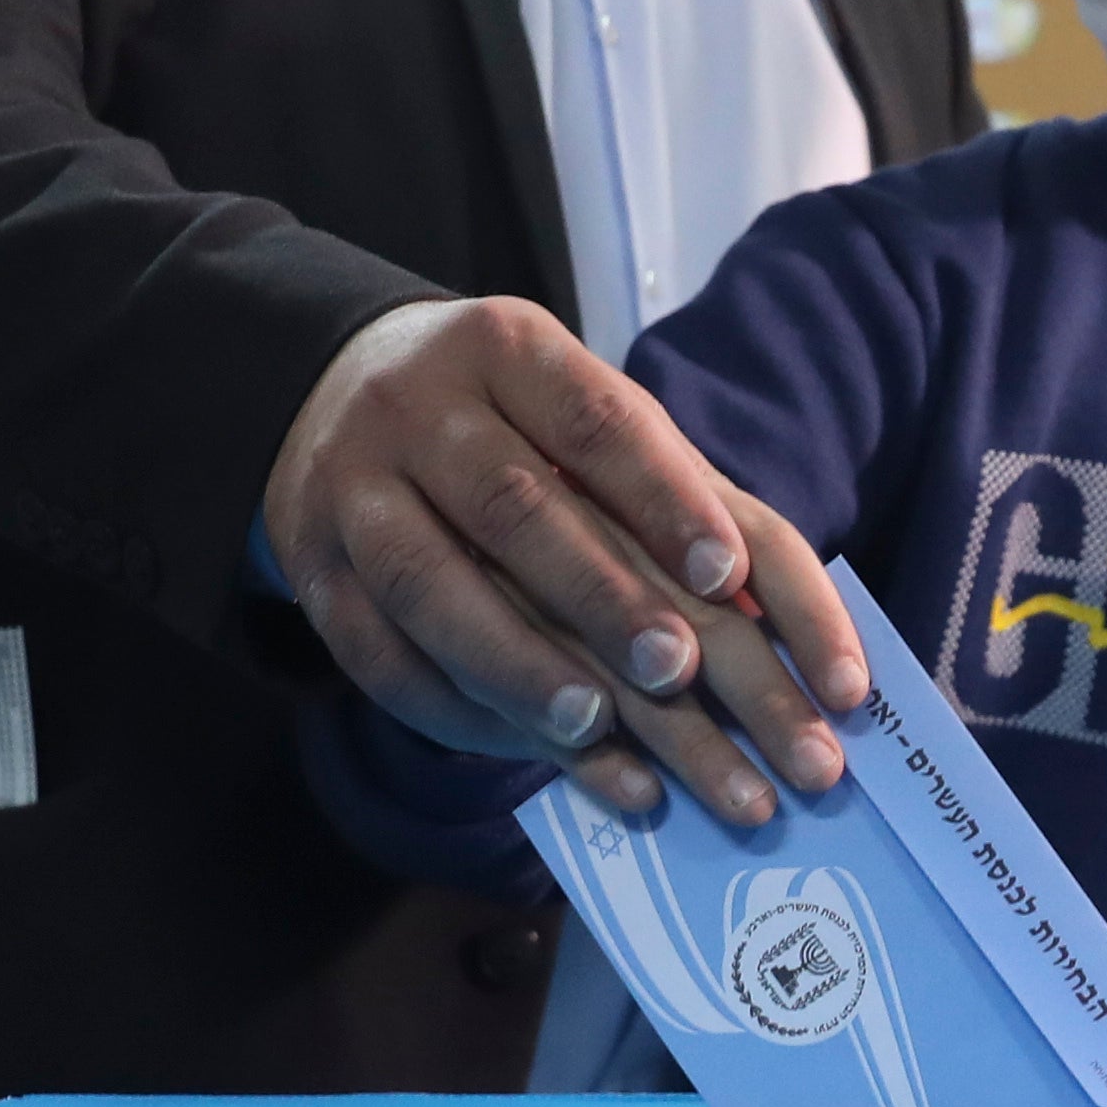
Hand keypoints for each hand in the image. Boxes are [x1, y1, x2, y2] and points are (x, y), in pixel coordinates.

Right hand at [264, 300, 872, 826]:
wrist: (337, 395)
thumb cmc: (513, 426)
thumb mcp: (585, 420)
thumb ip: (680, 498)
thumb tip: (791, 626)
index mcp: (511, 351)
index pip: (596, 420)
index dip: (663, 495)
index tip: (727, 573)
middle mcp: (423, 411)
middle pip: (516, 511)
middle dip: (603, 598)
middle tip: (680, 673)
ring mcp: (355, 490)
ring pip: (433, 587)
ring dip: (521, 666)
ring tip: (598, 725)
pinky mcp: (315, 571)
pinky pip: (381, 655)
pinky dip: (463, 712)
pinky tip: (538, 755)